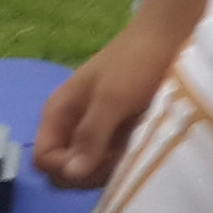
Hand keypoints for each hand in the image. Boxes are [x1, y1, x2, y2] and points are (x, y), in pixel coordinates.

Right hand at [32, 21, 176, 188]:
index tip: (98, 160)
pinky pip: (110, 160)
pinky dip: (123, 161)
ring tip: (134, 150)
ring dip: (109, 168)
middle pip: (64, 168)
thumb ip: (90, 135)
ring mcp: (96, 130)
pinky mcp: (118, 133)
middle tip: (119, 157)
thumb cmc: (135, 63)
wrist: (169, 37)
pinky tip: (141, 148)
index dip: (65, 168)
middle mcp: (71, 125)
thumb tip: (70, 174)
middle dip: (88, 171)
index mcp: (58, 112)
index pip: (43, 159)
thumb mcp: (111, 98)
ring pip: (89, 167)